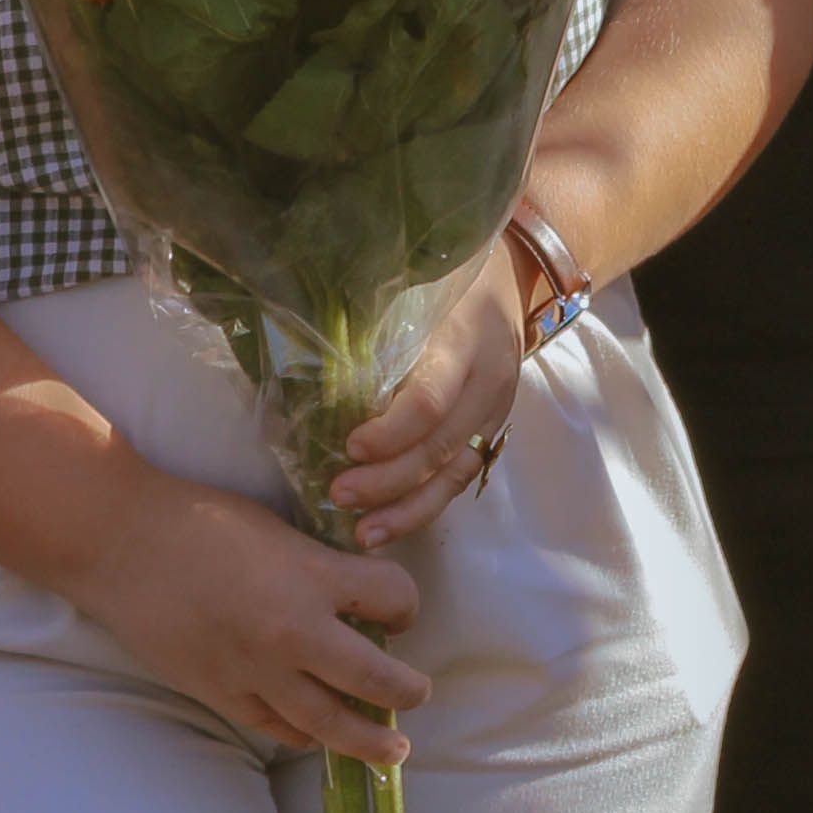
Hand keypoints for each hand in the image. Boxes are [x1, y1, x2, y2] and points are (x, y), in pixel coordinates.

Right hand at [70, 469, 427, 764]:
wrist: (121, 543)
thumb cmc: (197, 520)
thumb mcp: (276, 530)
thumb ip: (316, 567)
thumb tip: (350, 596)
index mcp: (311, 576)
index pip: (394, 598)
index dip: (405, 605)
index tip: (398, 611)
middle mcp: (293, 631)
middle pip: (376, 678)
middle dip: (406, 691)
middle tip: (418, 694)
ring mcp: (257, 671)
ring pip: (330, 722)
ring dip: (368, 739)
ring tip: (392, 750)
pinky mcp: (222, 694)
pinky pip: (276, 728)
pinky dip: (303, 734)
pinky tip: (316, 736)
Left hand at [340, 239, 528, 548]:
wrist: (512, 279)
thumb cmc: (446, 278)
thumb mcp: (416, 284)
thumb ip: (375, 321)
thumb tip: (301, 356)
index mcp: (463, 340)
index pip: (431, 400)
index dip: (391, 432)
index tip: (351, 446)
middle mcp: (487, 382)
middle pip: (440, 446)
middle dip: (389, 480)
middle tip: (339, 494)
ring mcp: (495, 412)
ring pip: (455, 473)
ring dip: (408, 509)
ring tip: (364, 534)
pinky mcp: (492, 432)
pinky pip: (460, 478)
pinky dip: (425, 506)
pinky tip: (390, 524)